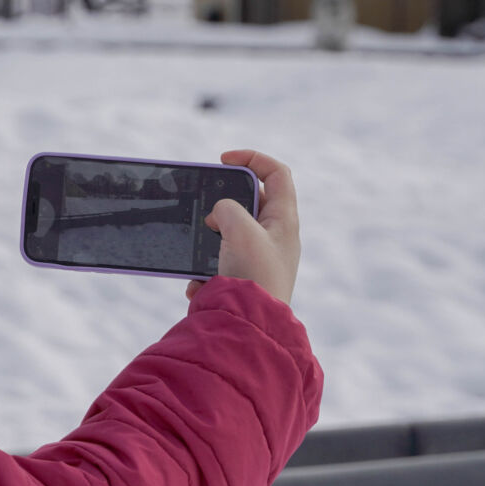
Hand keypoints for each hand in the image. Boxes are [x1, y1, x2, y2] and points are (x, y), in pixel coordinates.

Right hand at [185, 150, 300, 304]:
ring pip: (229, 233)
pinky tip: (200, 283)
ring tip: (202, 250)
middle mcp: (275, 237)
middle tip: (208, 211)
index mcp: (284, 220)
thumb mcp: (239, 229)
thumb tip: (218, 216)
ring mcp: (258, 258)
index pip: (276, 173)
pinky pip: (217, 262)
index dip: (251, 158)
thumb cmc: (252, 277)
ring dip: (210, 239)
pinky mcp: (241, 278)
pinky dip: (204, 270)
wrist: (247, 327)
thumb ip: (227, 208)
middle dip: (223, 205)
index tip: (223, 160)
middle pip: (250, 202)